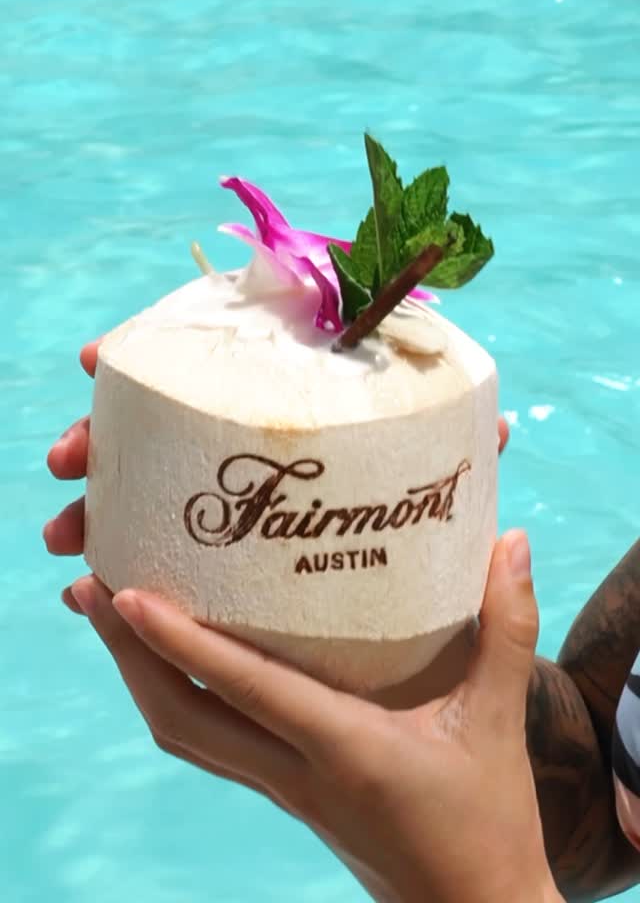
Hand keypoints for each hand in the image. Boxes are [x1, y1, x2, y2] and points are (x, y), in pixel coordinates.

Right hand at [44, 338, 510, 567]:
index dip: (148, 354)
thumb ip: (458, 460)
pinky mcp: (214, 561)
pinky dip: (114, 567)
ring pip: (135, 491)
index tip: (96, 357)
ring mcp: (222, 501)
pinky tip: (85, 592)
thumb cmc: (419, 547)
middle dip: (99, 436)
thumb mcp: (433, 501)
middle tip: (67, 459)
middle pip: (153, 427)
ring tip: (67, 537)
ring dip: (95, 506)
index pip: (206, 366)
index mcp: (284, 410)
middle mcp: (240, 446)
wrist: (418, 641)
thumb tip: (499, 426)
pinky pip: (148, 556)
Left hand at [65, 533, 560, 902]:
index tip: (127, 594)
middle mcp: (296, 773)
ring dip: (140, 677)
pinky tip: (174, 661)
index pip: (244, 691)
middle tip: (94, 587)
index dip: (180, 643)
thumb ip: (507, 628)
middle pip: (182, 721)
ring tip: (112, 614)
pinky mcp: (286, 794)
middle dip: (128, 656)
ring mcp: (283, 790)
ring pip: (186, 737)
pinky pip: (210, 743)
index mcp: (345, 750)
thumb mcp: (499, 721)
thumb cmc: (487, 821)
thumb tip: (510, 542)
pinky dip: (177, 698)